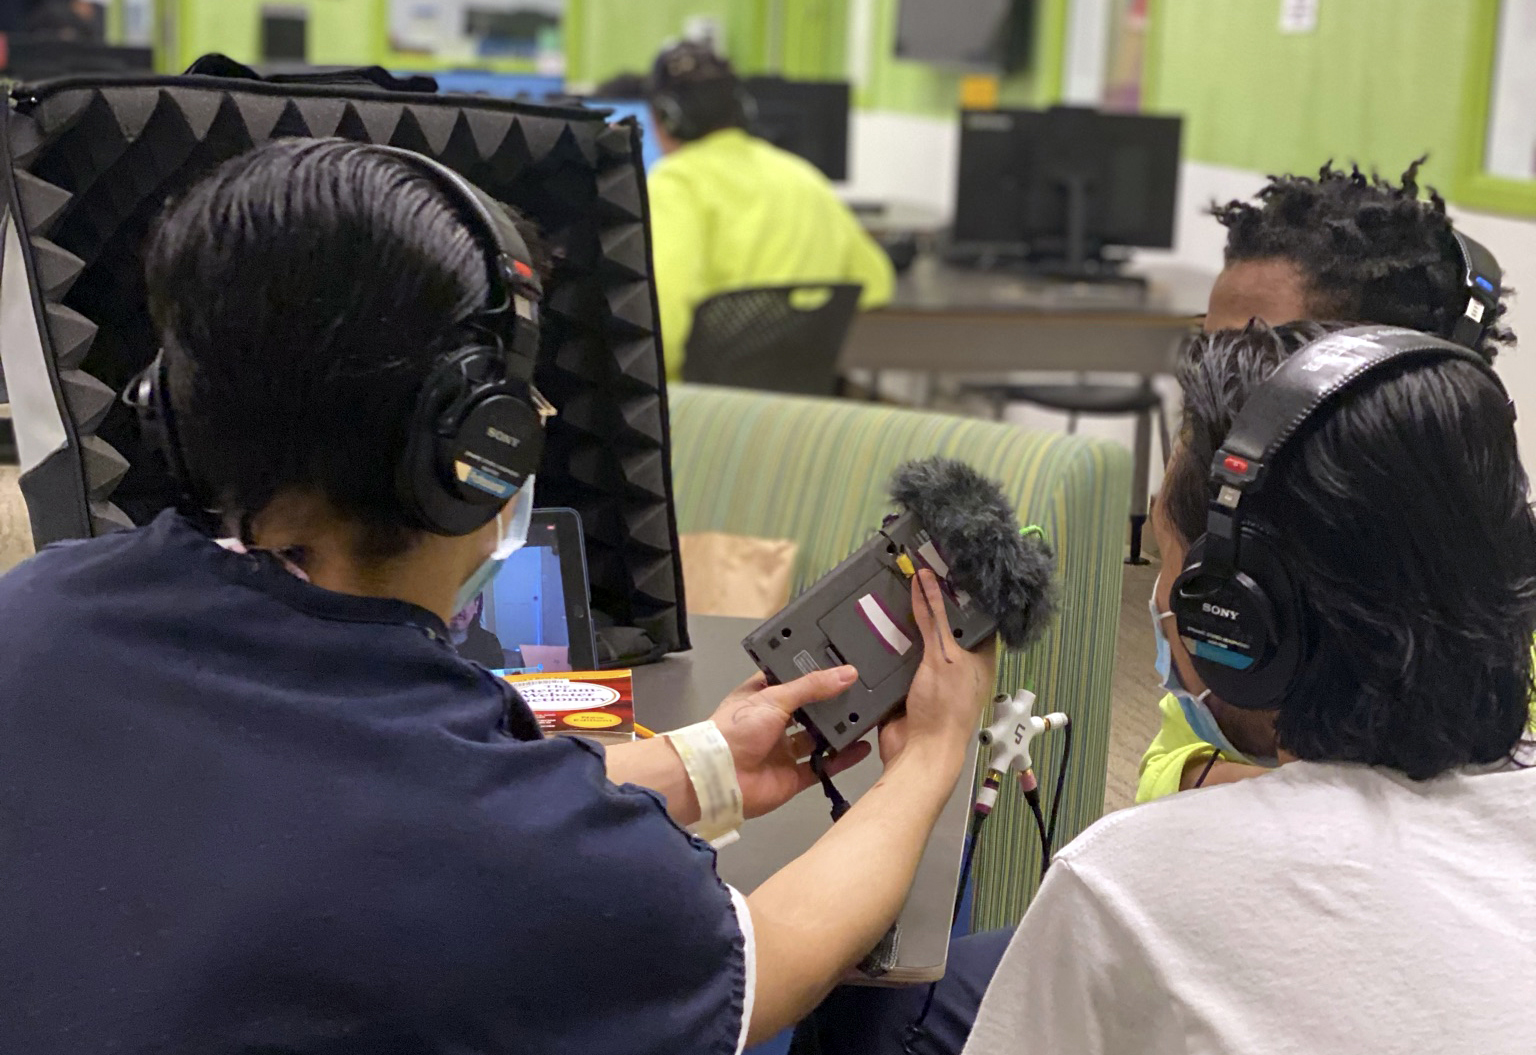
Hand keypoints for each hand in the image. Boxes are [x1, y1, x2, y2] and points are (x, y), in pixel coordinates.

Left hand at [708, 667, 873, 819]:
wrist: (719, 779)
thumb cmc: (737, 729)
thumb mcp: (774, 697)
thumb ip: (812, 686)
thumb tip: (848, 673)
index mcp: (761, 698)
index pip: (790, 681)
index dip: (812, 674)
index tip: (840, 665)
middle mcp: (773, 723)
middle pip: (808, 711)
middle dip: (830, 704)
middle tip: (862, 691)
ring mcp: (784, 751)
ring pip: (817, 739)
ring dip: (838, 730)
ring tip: (867, 717)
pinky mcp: (794, 777)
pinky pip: (823, 766)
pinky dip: (842, 759)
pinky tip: (862, 748)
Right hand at [879, 570, 995, 766]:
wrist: (917, 753)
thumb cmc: (945, 707)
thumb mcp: (942, 656)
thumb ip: (933, 618)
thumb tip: (925, 579)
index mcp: (979, 657)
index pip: (975, 616)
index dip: (963, 592)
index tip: (947, 565)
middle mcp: (959, 663)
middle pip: (944, 626)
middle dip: (930, 604)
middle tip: (915, 571)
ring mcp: (933, 674)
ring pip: (919, 640)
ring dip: (906, 623)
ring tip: (893, 588)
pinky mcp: (908, 684)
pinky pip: (899, 657)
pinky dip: (889, 643)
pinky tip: (876, 621)